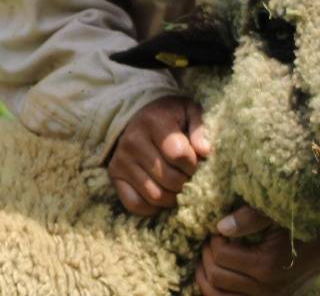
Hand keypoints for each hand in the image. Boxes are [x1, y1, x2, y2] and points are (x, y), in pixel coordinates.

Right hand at [108, 96, 210, 216]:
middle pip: (169, 179)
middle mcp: (133, 140)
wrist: (139, 117)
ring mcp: (121, 159)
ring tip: (177, 185)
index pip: (179, 155)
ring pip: (155, 195)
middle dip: (185, 182)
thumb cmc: (170, 117)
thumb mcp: (188, 111)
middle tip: (187, 176)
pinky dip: (152, 207)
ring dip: (173, 197)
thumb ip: (199, 128)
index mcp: (153, 121)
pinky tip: (161, 194)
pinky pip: (135, 204)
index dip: (193, 163)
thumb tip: (204, 151)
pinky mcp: (114, 174)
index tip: (194, 160)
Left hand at [196, 207, 319, 295]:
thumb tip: (220, 226)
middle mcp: (267, 290)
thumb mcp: (277, 213)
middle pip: (216, 276)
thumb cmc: (301, 222)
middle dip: (206, 256)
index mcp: (267, 266)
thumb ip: (250, 217)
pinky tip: (214, 274)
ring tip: (209, 257)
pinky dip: (217, 291)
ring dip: (206, 276)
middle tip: (210, 240)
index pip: (220, 256)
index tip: (217, 228)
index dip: (212, 239)